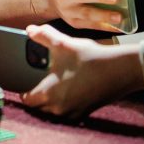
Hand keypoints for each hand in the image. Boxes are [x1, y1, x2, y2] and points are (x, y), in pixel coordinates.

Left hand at [21, 24, 143, 116]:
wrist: (120, 70)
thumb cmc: (89, 58)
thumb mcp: (63, 44)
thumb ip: (44, 36)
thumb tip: (29, 30)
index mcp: (48, 94)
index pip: (27, 101)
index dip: (24, 93)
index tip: (25, 87)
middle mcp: (57, 108)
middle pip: (39, 108)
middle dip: (37, 99)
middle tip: (38, 85)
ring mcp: (72, 113)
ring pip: (53, 112)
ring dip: (51, 103)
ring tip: (54, 88)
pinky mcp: (85, 114)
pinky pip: (67, 113)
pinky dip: (65, 105)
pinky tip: (70, 92)